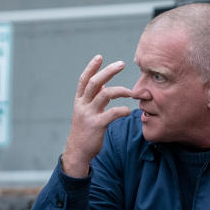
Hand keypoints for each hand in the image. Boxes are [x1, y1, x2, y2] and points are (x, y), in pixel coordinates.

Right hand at [61, 55, 131, 176]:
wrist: (78, 152)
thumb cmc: (85, 130)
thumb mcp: (85, 111)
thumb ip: (93, 98)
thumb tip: (103, 83)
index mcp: (79, 100)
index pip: (84, 79)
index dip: (91, 67)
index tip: (100, 57)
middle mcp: (82, 105)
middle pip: (94, 83)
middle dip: (108, 71)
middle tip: (122, 64)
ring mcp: (89, 115)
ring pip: (104, 95)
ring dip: (120, 90)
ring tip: (131, 92)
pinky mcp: (97, 125)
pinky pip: (112, 113)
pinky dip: (123, 110)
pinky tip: (128, 111)